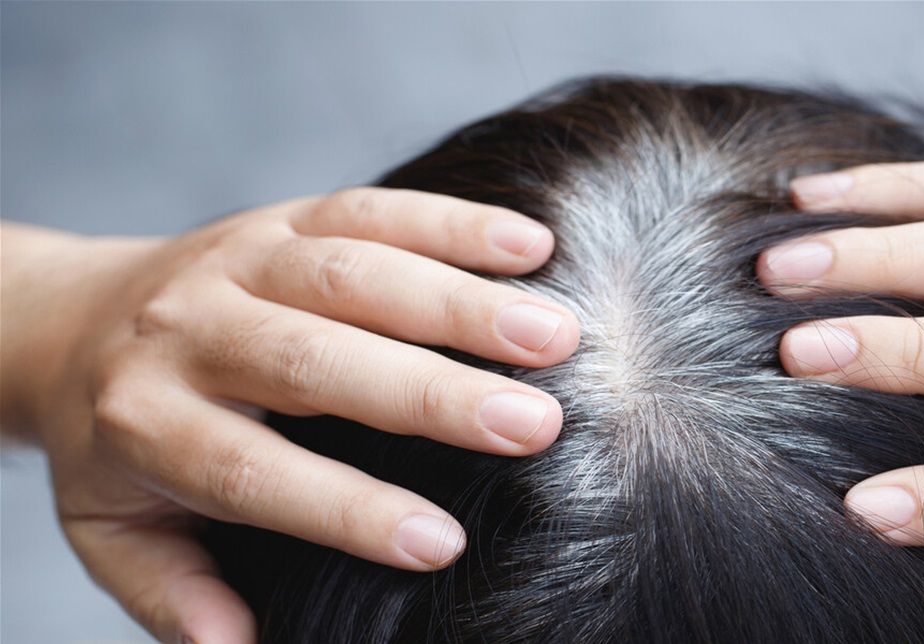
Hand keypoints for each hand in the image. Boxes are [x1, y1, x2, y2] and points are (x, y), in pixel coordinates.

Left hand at [0, 189, 578, 642]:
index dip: (346, 509)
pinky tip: (533, 246)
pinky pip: (372, 207)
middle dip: (433, 394)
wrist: (76, 319)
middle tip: (538, 425)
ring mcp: (242, 260)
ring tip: (557, 336)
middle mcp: (190, 331)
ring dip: (463, 302)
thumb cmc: (122, 445)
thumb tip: (237, 643)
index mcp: (148, 424)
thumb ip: (171, 591)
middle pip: (314, 360)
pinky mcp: (284, 216)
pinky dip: (455, 222)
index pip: (250, 471)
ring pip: (354, 271)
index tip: (441, 545)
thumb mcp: (115, 533)